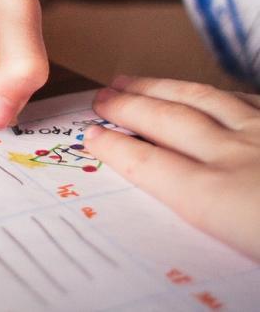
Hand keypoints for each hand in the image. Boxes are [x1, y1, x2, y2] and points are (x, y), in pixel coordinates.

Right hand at [85, 76, 259, 262]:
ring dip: (159, 87)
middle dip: (127, 107)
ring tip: (131, 81)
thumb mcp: (244, 252)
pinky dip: (214, 92)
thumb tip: (173, 202)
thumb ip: (204, 218)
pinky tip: (204, 92)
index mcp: (219, 198)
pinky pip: (244, 97)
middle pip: (166, 120)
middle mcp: (235, 155)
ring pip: (200, 98)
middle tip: (101, 98)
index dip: (114, 147)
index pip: (148, 164)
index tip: (90, 135)